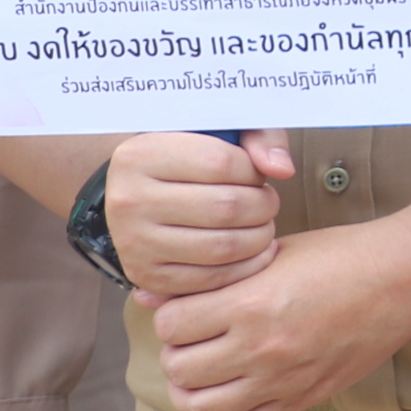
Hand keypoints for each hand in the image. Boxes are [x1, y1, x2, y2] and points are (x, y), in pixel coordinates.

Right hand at [106, 129, 291, 296]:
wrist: (142, 197)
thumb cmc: (189, 160)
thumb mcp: (220, 130)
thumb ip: (258, 136)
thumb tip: (282, 169)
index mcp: (139, 155)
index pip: (221, 163)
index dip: (254, 171)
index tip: (256, 174)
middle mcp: (128, 201)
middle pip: (226, 208)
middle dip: (264, 206)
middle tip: (268, 203)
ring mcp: (132, 243)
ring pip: (223, 247)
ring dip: (260, 237)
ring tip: (262, 224)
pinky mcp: (145, 276)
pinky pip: (211, 280)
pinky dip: (246, 268)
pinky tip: (255, 250)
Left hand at [145, 218, 410, 410]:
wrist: (404, 278)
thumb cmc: (344, 257)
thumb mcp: (272, 253)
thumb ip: (212, 278)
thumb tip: (150, 298)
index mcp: (252, 302)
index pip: (172, 324)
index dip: (171, 315)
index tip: (186, 308)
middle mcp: (262, 347)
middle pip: (180, 368)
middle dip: (178, 352)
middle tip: (192, 339)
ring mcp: (283, 379)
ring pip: (201, 407)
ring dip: (188, 392)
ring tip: (198, 372)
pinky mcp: (302, 398)